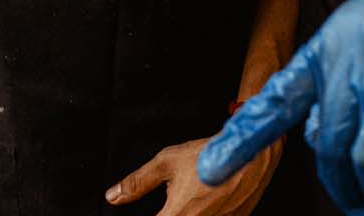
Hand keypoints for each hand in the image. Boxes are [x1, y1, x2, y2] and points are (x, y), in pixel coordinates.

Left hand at [108, 136, 279, 215]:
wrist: (250, 153)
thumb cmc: (208, 156)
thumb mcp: (167, 162)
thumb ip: (138, 182)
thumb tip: (113, 196)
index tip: (159, 210)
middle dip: (171, 213)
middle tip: (176, 201)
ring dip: (189, 213)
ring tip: (195, 199)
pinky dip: (207, 213)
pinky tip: (207, 202)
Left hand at [197, 0, 363, 213]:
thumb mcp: (363, 23)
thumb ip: (341, 77)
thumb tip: (328, 140)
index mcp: (333, 41)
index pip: (280, 97)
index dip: (243, 140)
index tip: (211, 172)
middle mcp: (360, 59)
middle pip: (332, 147)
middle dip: (343, 186)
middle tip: (361, 200)